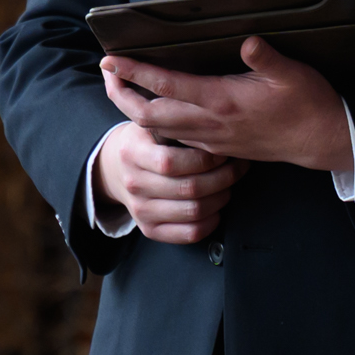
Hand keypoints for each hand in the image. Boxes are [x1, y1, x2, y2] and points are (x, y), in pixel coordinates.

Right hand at [97, 122, 240, 245]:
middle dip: (224, 177)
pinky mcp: (150, 230)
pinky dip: (211, 222)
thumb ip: (175, 121)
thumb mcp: (152, 122)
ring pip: (194, 211)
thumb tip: (215, 120)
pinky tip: (217, 207)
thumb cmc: (146, 141)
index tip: (223, 150)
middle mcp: (133, 184)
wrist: (117, 169)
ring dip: (222, 197)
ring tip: (230, 183)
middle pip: (189, 188)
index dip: (205, 158)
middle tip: (238, 166)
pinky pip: (189, 233)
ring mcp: (140, 211)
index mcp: (132, 152)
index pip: (171, 162)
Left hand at [100, 41, 354, 177]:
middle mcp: (210, 124)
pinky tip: (153, 110)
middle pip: (148, 114)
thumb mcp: (292, 73)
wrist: (321, 141)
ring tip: (120, 89)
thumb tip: (247, 40)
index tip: (111, 60)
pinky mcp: (217, 147)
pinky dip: (156, 123)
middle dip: (120, 95)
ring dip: (134, 110)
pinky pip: (176, 138)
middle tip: (105, 73)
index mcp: (222, 101)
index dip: (134, 72)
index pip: (166, 85)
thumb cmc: (307, 104)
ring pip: (159, 130)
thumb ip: (265, 57)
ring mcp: (211, 139)